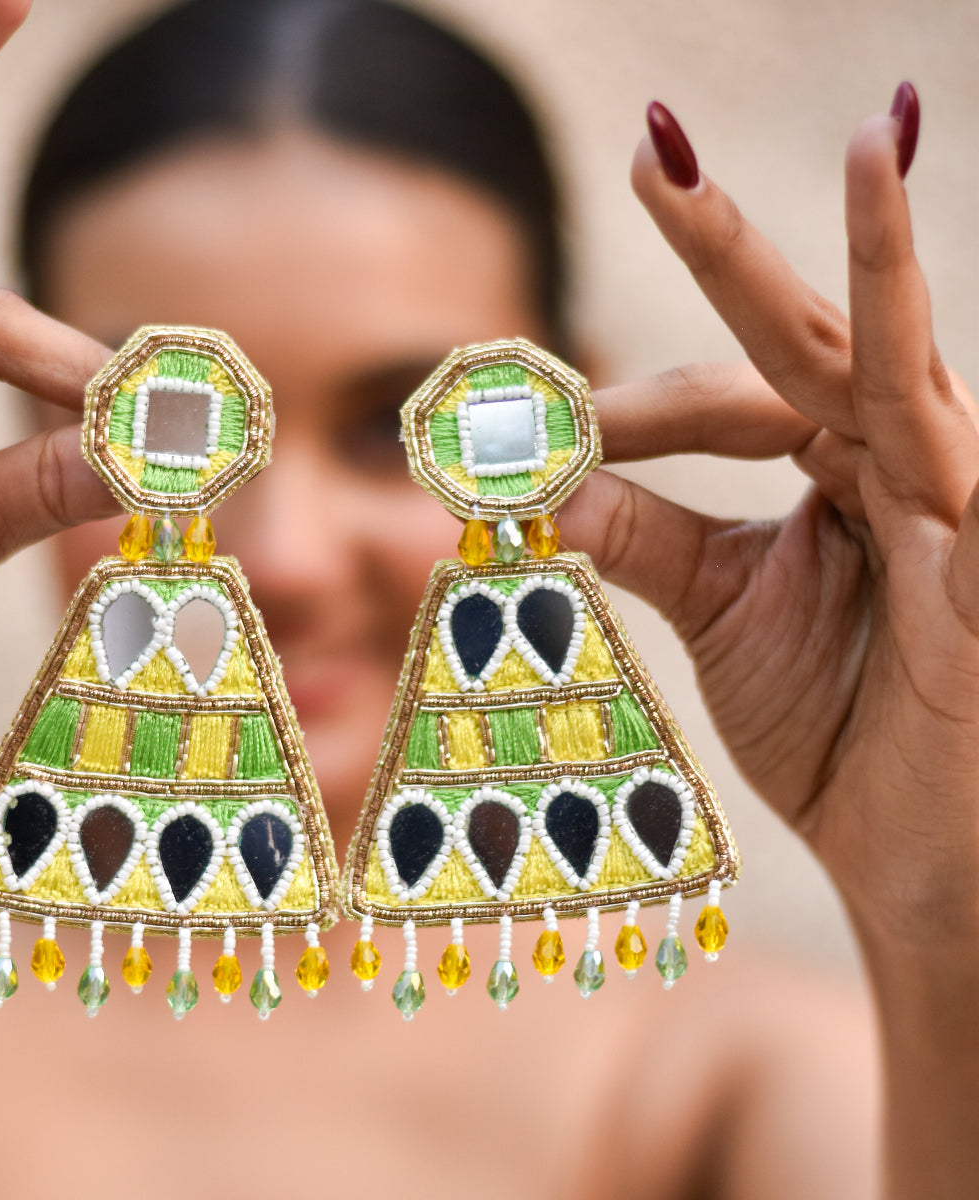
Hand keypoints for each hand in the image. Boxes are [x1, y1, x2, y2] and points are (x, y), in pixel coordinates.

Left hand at [557, 89, 976, 1197]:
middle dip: (736, 246)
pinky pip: (954, 456)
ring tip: (876, 144)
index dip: (637, 401)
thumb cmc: (839, 729)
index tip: (547, 430)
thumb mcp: (717, 609)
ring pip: (901, 364)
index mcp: (838, 466)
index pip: (735, 393)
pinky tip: (923, 251)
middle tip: (658, 148)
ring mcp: (958, 502)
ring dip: (880, 259)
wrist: (916, 855)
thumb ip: (638, 532)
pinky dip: (923, 375)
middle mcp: (903, 461)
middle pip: (809, 336)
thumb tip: (534, 470)